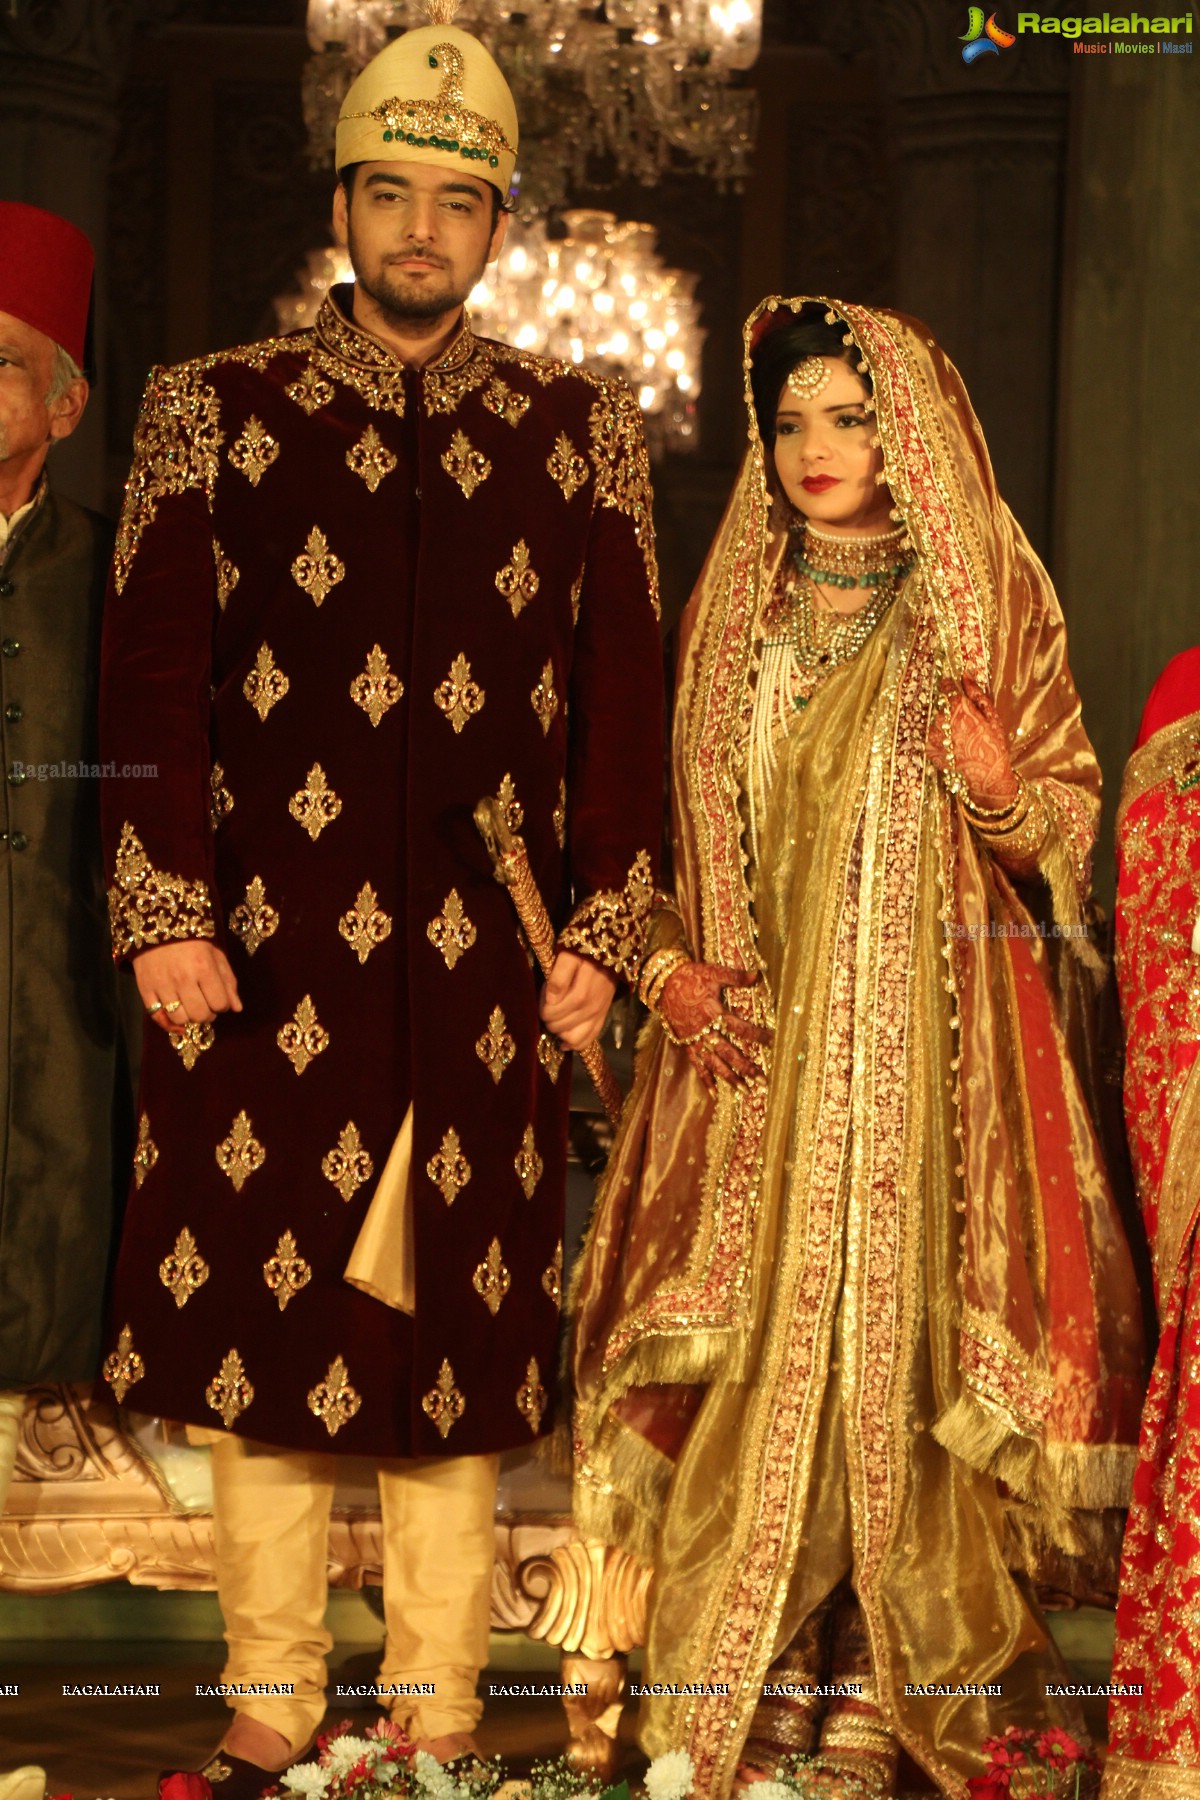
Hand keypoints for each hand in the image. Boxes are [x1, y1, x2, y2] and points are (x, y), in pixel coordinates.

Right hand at [132, 941, 241, 1033]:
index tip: (218, 999)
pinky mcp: (145, 989)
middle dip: (207, 1014)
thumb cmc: (193, 942)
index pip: (219, 1004)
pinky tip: (177, 1019)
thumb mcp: (216, 956)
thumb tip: (237, 1008)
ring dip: (188, 1018)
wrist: (159, 926)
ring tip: (190, 1007)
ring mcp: (162, 985)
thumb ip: (228, 982)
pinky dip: (168, 1023)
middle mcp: (183, 979)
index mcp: (204, 968)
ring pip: (180, 1019)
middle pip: (200, 1015)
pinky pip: (157, 1017)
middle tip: (205, 1005)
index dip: (222, 1005)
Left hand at [539, 949, 617, 1049]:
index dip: (542, 1008)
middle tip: (547, 1008)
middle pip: (560, 1026)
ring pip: (574, 1038)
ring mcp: (598, 1015)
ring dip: (560, 1033)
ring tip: (557, 1021)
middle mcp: (590, 1008)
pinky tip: (564, 1042)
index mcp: (580, 994)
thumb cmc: (584, 954)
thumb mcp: (569, 956)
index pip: (553, 1011)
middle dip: (548, 1020)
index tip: (543, 999)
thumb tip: (551, 1000)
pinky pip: (589, 1040)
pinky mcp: (602, 1018)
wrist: (610, 953)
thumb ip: (559, 976)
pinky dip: (575, 1044)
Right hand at [659, 961, 771, 1092]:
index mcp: (713, 1013)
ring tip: (745, 1091)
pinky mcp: (686, 1044)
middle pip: (729, 1053)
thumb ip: (735, 977)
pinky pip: (697, 1065)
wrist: (662, 984)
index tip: (773, 1041)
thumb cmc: (690, 977)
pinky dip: (706, 1079)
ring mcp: (694, 1040)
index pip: (740, 1028)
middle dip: (746, 1067)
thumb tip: (757, 975)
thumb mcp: (713, 973)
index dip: (757, 1035)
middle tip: (763, 1081)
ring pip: (714, 1063)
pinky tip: (715, 1094)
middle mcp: (704, 1030)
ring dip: (730, 1078)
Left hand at [928, 676, 1019, 811]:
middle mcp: (942, 721)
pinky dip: (940, 739)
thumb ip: (977, 695)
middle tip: (965, 723)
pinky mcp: (929, 750)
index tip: (950, 684)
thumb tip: (965, 675)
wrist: (987, 777)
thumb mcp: (992, 717)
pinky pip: (932, 737)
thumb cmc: (993, 745)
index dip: (948, 685)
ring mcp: (934, 736)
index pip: (947, 688)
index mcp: (959, 710)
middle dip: (950, 711)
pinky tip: (954, 747)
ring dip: (944, 726)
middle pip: (941, 707)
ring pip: (936, 722)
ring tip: (961, 738)